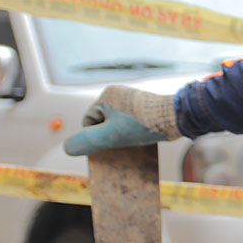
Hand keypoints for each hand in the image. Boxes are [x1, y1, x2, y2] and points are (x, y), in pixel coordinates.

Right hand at [64, 85, 180, 155]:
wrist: (176, 117)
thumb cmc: (142, 125)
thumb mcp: (110, 136)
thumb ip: (86, 142)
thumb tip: (67, 148)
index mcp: (107, 96)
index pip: (88, 121)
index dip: (94, 136)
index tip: (107, 144)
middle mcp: (119, 94)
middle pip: (103, 123)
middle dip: (108, 136)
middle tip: (119, 146)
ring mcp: (132, 100)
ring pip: (117, 124)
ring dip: (120, 136)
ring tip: (129, 146)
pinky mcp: (144, 107)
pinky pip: (130, 122)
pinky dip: (131, 133)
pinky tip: (138, 142)